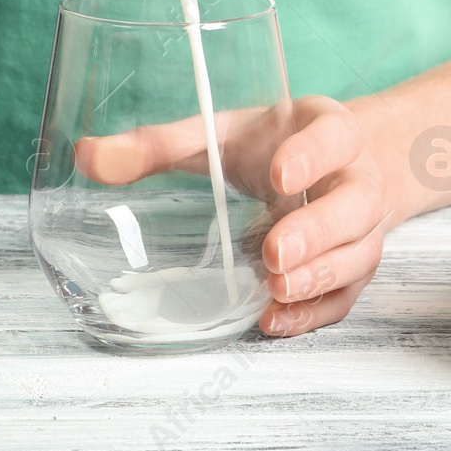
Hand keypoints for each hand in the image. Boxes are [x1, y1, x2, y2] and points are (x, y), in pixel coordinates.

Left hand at [74, 95, 393, 336]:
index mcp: (328, 130)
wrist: (336, 165)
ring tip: (275, 291)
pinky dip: (316, 313)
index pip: (334, 137)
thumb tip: (88, 156)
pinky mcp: (354, 266)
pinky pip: (348, 295)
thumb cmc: (271, 145)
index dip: (312, 156)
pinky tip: (276, 320)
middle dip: (319, 230)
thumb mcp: (220, 132)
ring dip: (321, 277)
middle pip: (355, 205)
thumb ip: (157, 144)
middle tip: (274, 253)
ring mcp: (362, 226)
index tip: (280, 175)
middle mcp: (355, 178)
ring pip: (360, 254)